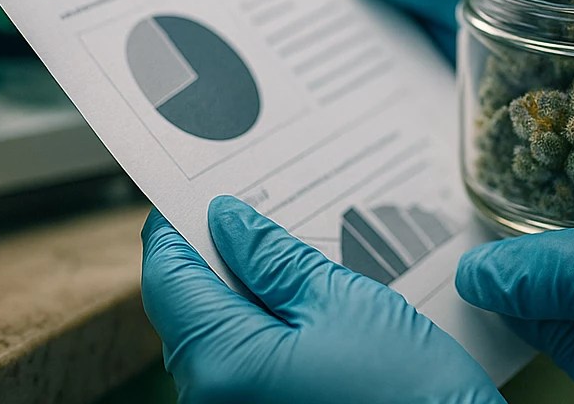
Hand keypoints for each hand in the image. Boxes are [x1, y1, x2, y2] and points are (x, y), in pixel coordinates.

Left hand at [141, 196, 502, 403]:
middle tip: (259, 210)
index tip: (195, 189)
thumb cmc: (406, 391)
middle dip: (217, 256)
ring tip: (293, 256)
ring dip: (243, 293)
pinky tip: (303, 306)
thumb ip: (274, 260)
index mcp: (221, 362)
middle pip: (188, 307)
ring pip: (215, 336)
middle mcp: (209, 399)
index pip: (167, 277)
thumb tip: (228, 221)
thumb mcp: (342, 301)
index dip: (176, 226)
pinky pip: (240, 364)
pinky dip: (261, 329)